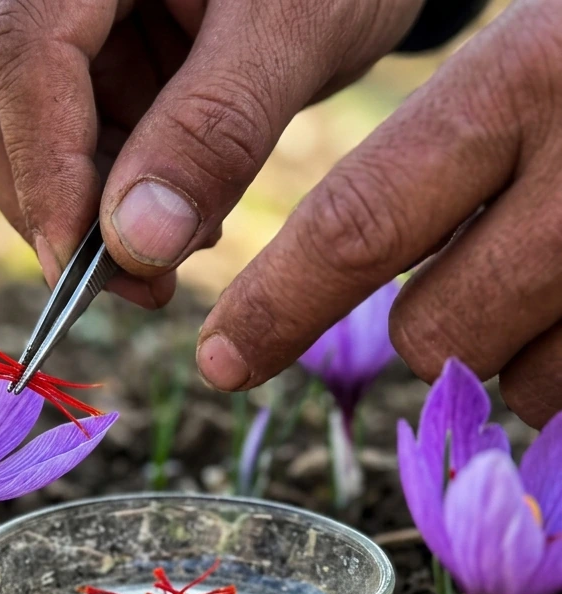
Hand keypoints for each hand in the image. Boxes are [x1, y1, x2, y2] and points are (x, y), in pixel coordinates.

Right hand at [0, 0, 421, 308]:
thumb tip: (134, 249)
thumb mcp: (294, 33)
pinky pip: (64, 146)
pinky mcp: (82, 65)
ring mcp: (59, 25)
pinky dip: (110, 198)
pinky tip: (180, 211)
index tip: (79, 267)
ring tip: (182, 242)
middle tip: (138, 285)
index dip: (42, 169)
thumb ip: (215, 128)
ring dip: (86, 213)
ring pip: (19, 140)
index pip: (24, 55)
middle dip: (56, 208)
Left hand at [200, 0, 561, 427]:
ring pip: (524, 385)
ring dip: (524, 352)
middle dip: (433, 329)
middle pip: (433, 332)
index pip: (360, 221)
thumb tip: (363, 287)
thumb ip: (457, 150)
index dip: (279, 304)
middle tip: (489, 266)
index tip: (220, 360)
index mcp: (529, 76)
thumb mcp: (542, 54)